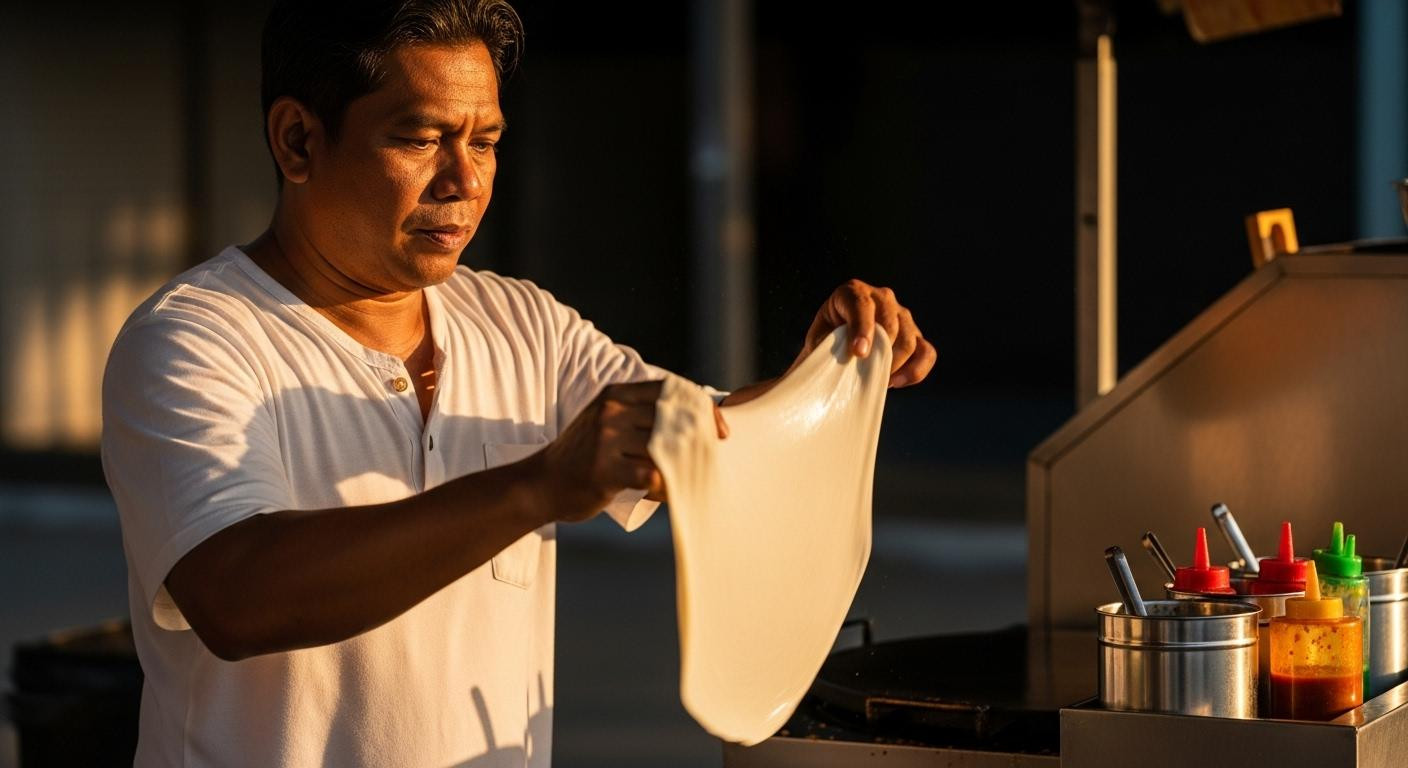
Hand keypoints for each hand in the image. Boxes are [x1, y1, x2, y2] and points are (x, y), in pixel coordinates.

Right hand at [536, 381, 728, 518]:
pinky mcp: (604, 470)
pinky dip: (664, 488)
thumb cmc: (585, 456)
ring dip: (682, 468)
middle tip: (711, 459)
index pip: (672, 391)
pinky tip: (664, 494)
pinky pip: (651, 476)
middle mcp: (611, 410)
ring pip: (665, 449)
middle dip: (700, 441)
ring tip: (686, 480)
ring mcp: (606, 440)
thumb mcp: (608, 421)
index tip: (721, 431)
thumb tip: (699, 423)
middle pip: (674, 419)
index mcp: (616, 393)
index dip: (704, 409)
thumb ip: (643, 416)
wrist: (541, 484)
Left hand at [799, 279, 935, 387]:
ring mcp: (901, 315)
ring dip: (894, 365)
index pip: (862, 305)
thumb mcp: (818, 340)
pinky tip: (895, 382)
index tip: (858, 353)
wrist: (835, 348)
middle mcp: (882, 297)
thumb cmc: (824, 342)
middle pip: (890, 325)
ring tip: (877, 381)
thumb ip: (829, 344)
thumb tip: (845, 357)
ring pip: (909, 340)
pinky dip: (915, 371)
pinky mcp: (915, 335)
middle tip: (865, 376)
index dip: (862, 329)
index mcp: (853, 292)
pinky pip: (926, 352)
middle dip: (879, 354)